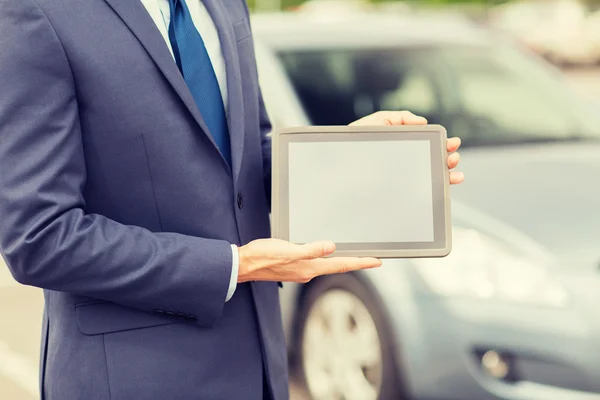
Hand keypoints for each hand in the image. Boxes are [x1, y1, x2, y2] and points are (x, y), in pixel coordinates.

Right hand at [237, 239, 380, 282]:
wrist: (244, 264)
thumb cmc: (262, 256)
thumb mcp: (287, 250)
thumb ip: (310, 249)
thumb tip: (331, 247)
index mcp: (309, 267)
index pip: (341, 264)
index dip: (361, 262)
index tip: (377, 261)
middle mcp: (307, 271)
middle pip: (338, 266)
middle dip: (356, 262)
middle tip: (371, 258)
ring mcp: (300, 271)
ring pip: (327, 265)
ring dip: (342, 261)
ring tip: (354, 256)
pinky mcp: (293, 267)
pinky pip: (316, 263)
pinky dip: (327, 259)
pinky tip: (326, 254)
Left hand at [350, 111, 464, 184]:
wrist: (337, 159)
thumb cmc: (354, 140)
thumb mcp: (377, 121)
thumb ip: (400, 118)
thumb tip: (423, 122)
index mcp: (405, 145)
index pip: (429, 145)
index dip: (443, 144)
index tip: (451, 143)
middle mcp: (406, 162)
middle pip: (434, 162)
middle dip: (449, 159)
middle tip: (453, 157)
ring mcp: (403, 177)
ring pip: (430, 177)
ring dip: (446, 175)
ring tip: (454, 173)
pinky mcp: (397, 190)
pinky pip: (419, 192)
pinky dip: (435, 190)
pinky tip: (444, 188)